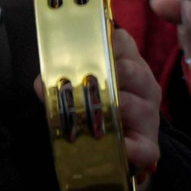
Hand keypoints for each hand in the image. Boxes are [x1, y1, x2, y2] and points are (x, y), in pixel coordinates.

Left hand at [35, 28, 162, 174]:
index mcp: (128, 63)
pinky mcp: (149, 144)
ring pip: (138, 106)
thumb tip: (41, 83)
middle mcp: (144, 85)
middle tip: (84, 82)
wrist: (123, 139)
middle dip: (107, 74)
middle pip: (130, 71)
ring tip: (93, 113)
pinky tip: (119, 147)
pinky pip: (144, 147)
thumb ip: (60, 79)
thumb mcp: (84, 84)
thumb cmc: (100, 102)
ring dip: (112, 109)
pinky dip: (131, 148)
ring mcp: (149, 114)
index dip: (102, 44)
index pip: (121, 42)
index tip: (83, 51)